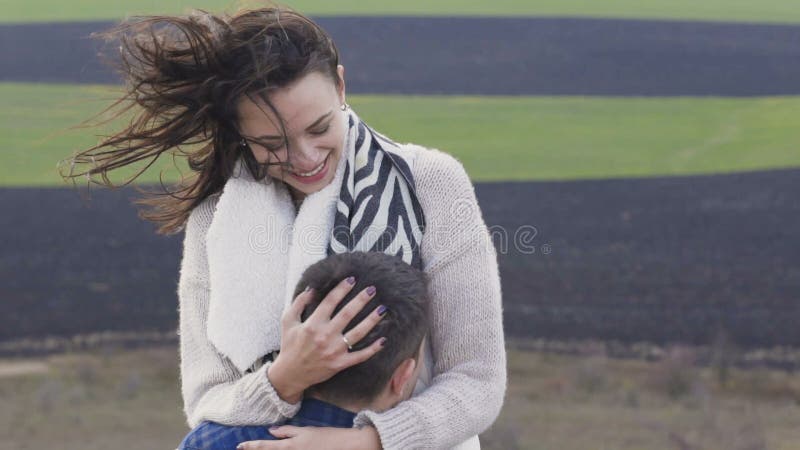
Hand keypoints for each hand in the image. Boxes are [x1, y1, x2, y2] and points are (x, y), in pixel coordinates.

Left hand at [236, 425, 381, 449]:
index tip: (240, 446)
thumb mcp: (306, 431)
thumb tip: (271, 431)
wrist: (345, 446)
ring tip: (258, 449)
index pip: (265, 447)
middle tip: (244, 449)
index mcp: (290, 446)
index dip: (251, 446)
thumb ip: (287, 432)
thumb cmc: (326, 436)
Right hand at [267, 276, 387, 402]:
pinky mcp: (340, 363)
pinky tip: (383, 340)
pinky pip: (360, 355)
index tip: (352, 279)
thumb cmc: (289, 345)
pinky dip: (373, 349)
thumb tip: (312, 288)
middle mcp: (325, 336)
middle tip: (372, 290)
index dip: (342, 288)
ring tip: (382, 309)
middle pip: (348, 313)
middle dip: (361, 300)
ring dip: (372, 320)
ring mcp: (334, 350)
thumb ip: (299, 303)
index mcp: (313, 324)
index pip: (330, 301)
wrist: (290, 374)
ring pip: (358, 333)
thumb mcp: (288, 321)